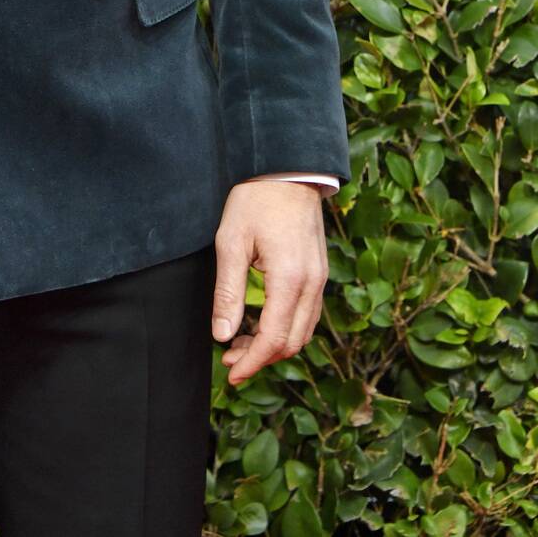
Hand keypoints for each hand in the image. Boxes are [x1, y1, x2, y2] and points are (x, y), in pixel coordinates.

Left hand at [211, 180, 328, 384]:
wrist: (287, 170)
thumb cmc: (255, 200)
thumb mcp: (231, 242)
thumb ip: (228, 292)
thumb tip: (222, 334)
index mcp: (290, 280)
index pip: (274, 340)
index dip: (252, 362)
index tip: (231, 372)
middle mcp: (312, 285)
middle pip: (292, 343)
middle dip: (261, 358)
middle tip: (230, 358)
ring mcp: (320, 279)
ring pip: (302, 331)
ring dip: (274, 345)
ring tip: (241, 343)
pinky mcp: (319, 272)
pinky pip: (307, 314)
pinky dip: (286, 328)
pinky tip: (262, 323)